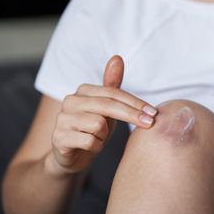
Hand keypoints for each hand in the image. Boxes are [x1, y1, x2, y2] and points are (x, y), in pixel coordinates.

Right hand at [49, 55, 157, 174]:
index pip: (114, 93)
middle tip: (150, 123)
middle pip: (108, 106)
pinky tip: (91, 146)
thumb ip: (112, 85)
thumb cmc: (93, 129)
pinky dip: (96, 146)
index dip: (136, 103)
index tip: (154, 113)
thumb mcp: (107, 107)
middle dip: (132, 115)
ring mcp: (62, 119)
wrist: (70, 156)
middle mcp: (70, 101)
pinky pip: (90, 141)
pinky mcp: (58, 138)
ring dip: (105, 136)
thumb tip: (117, 58)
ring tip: (99, 138)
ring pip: (99, 125)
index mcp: (83, 91)